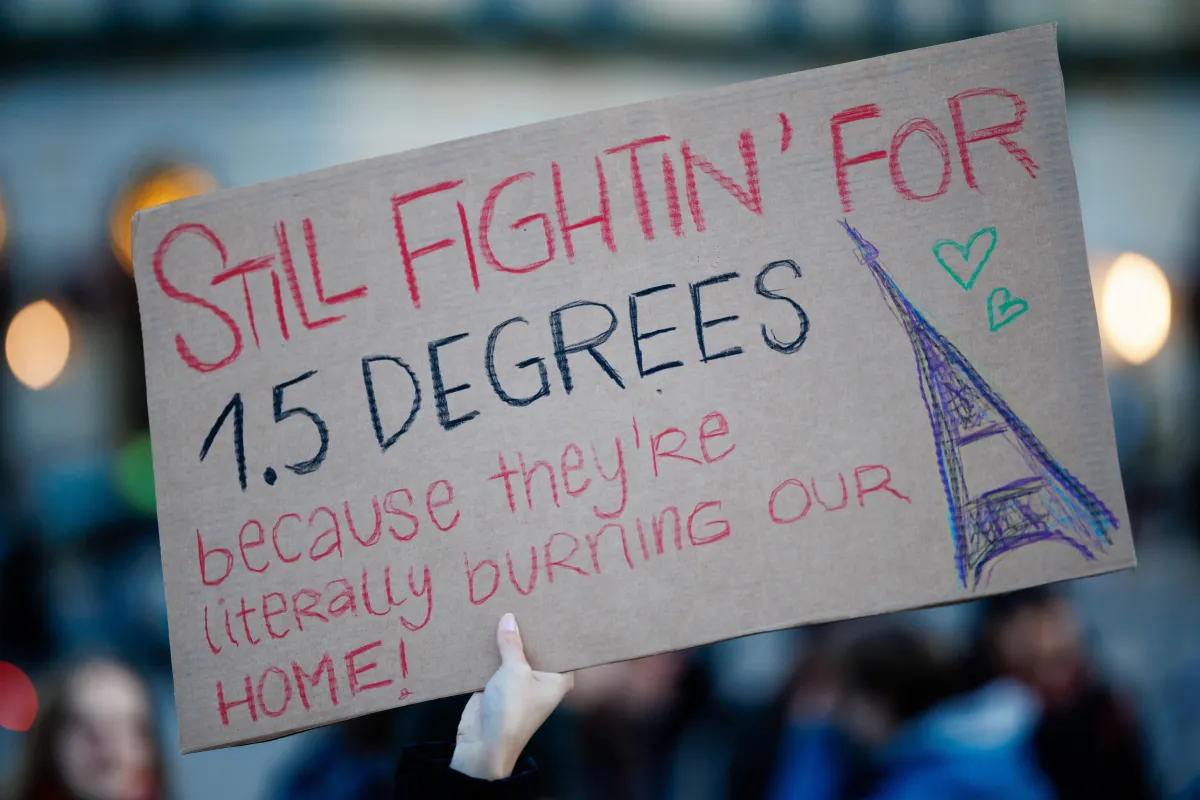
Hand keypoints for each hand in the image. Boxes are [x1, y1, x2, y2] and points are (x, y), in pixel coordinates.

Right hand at [450, 613, 573, 780]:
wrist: (483, 746)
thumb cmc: (511, 710)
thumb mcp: (514, 671)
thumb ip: (512, 643)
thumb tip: (509, 618)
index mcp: (558, 678)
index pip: (561, 646)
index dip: (555, 627)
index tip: (550, 603)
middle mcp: (542, 679)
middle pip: (535, 647)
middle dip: (527, 629)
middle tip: (523, 598)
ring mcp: (519, 683)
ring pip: (513, 654)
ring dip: (506, 639)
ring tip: (501, 607)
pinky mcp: (497, 687)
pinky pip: (495, 663)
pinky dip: (489, 651)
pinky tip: (483, 629)